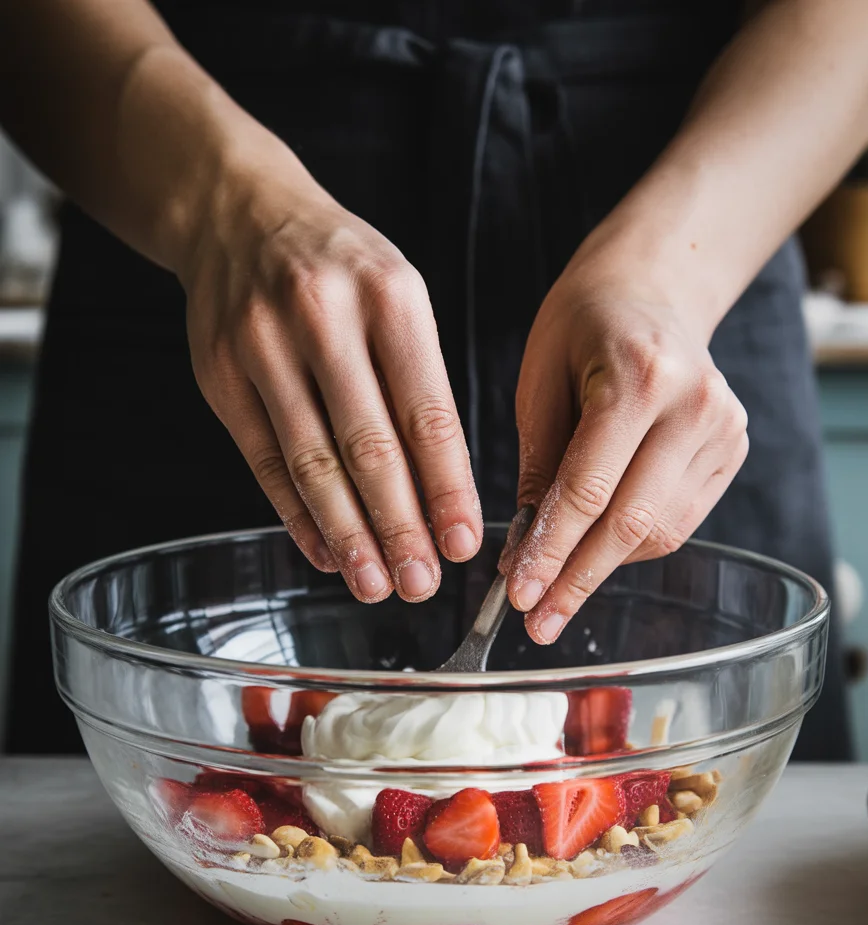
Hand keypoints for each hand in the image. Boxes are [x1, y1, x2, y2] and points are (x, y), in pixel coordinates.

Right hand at [178, 138, 480, 602]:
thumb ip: (418, 383)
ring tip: (375, 584)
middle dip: (399, 526)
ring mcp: (262, 345)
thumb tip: (442, 492)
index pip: (426, 412)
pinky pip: (264, 461)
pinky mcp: (220, 375)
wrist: (238, 212)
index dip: (446, 488)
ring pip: (312, 462)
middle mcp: (322, 317)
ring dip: (348, 534)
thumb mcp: (396, 296)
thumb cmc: (340, 268)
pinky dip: (296, 515)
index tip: (463, 542)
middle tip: (421, 583)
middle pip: (368, 447)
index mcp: (388, 297)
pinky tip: (325, 551)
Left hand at [506, 253, 747, 643]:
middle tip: (537, 620)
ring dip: (603, 567)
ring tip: (556, 588)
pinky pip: (678, 520)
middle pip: (631, 521)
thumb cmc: (581, 328)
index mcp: (640, 377)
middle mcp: (695, 405)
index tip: (520, 595)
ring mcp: (724, 428)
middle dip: (577, 578)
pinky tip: (595, 550)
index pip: (589, 489)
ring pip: (660, 532)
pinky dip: (631, 545)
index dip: (552, 551)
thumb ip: (538, 466)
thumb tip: (526, 554)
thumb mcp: (539, 383)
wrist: (651, 290)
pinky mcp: (733, 448)